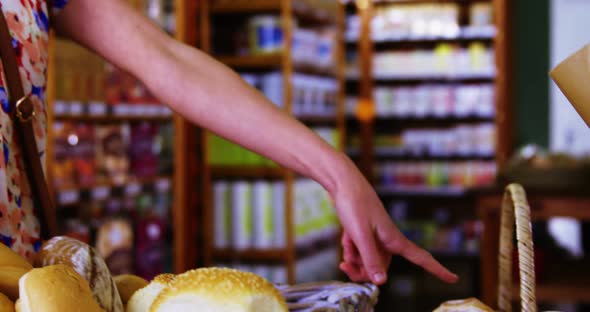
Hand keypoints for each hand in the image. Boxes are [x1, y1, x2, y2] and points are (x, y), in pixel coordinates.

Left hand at [331, 158, 458, 284]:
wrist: (344, 184)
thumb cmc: (355, 205)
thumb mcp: (361, 235)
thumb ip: (371, 258)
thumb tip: (381, 282)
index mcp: (394, 240)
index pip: (421, 258)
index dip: (438, 270)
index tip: (455, 279)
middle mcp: (388, 242)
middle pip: (381, 270)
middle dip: (362, 271)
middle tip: (345, 265)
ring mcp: (377, 239)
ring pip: (367, 262)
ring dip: (354, 258)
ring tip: (347, 243)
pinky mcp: (366, 235)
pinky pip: (359, 252)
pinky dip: (350, 248)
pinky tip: (346, 238)